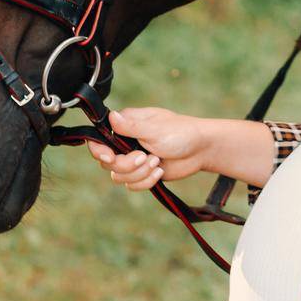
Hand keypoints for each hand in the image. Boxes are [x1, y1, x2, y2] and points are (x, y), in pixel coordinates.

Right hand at [86, 105, 211, 191]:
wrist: (201, 150)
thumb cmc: (181, 133)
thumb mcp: (155, 129)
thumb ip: (131, 127)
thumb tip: (110, 115)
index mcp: (125, 125)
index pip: (98, 139)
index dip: (99, 151)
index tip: (110, 157)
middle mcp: (125, 142)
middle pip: (108, 162)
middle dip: (126, 165)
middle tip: (145, 157)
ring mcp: (134, 159)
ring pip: (119, 177)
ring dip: (139, 173)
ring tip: (157, 163)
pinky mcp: (143, 173)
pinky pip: (132, 185)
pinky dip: (146, 182)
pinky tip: (160, 172)